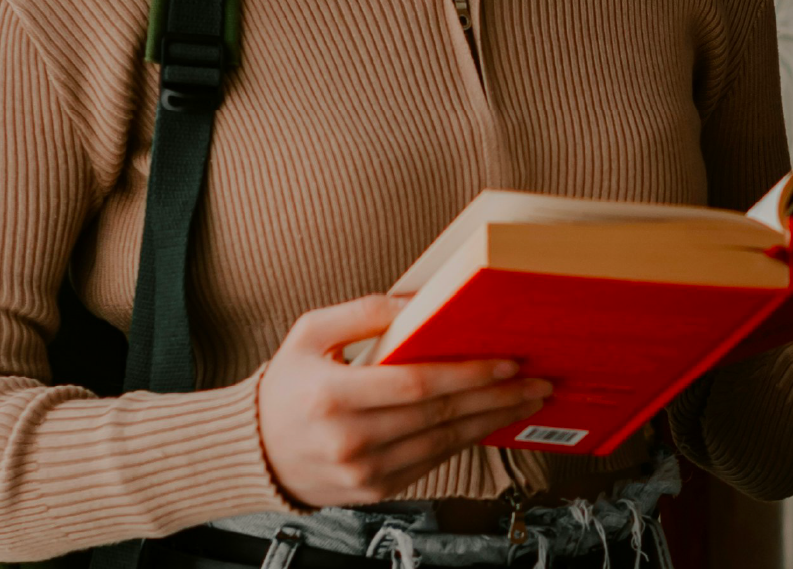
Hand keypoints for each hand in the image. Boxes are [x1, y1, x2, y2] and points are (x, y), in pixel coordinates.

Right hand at [256, 294, 551, 508]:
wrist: (257, 451)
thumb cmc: (287, 385)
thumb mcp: (310, 333)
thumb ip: (362, 312)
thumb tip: (418, 300)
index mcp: (332, 395)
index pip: (414, 384)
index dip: (465, 373)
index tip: (506, 361)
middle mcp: (350, 440)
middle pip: (439, 415)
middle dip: (495, 396)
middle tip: (536, 380)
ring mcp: (364, 472)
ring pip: (444, 442)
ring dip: (491, 420)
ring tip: (527, 400)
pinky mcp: (376, 491)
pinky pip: (432, 461)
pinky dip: (465, 439)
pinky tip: (490, 420)